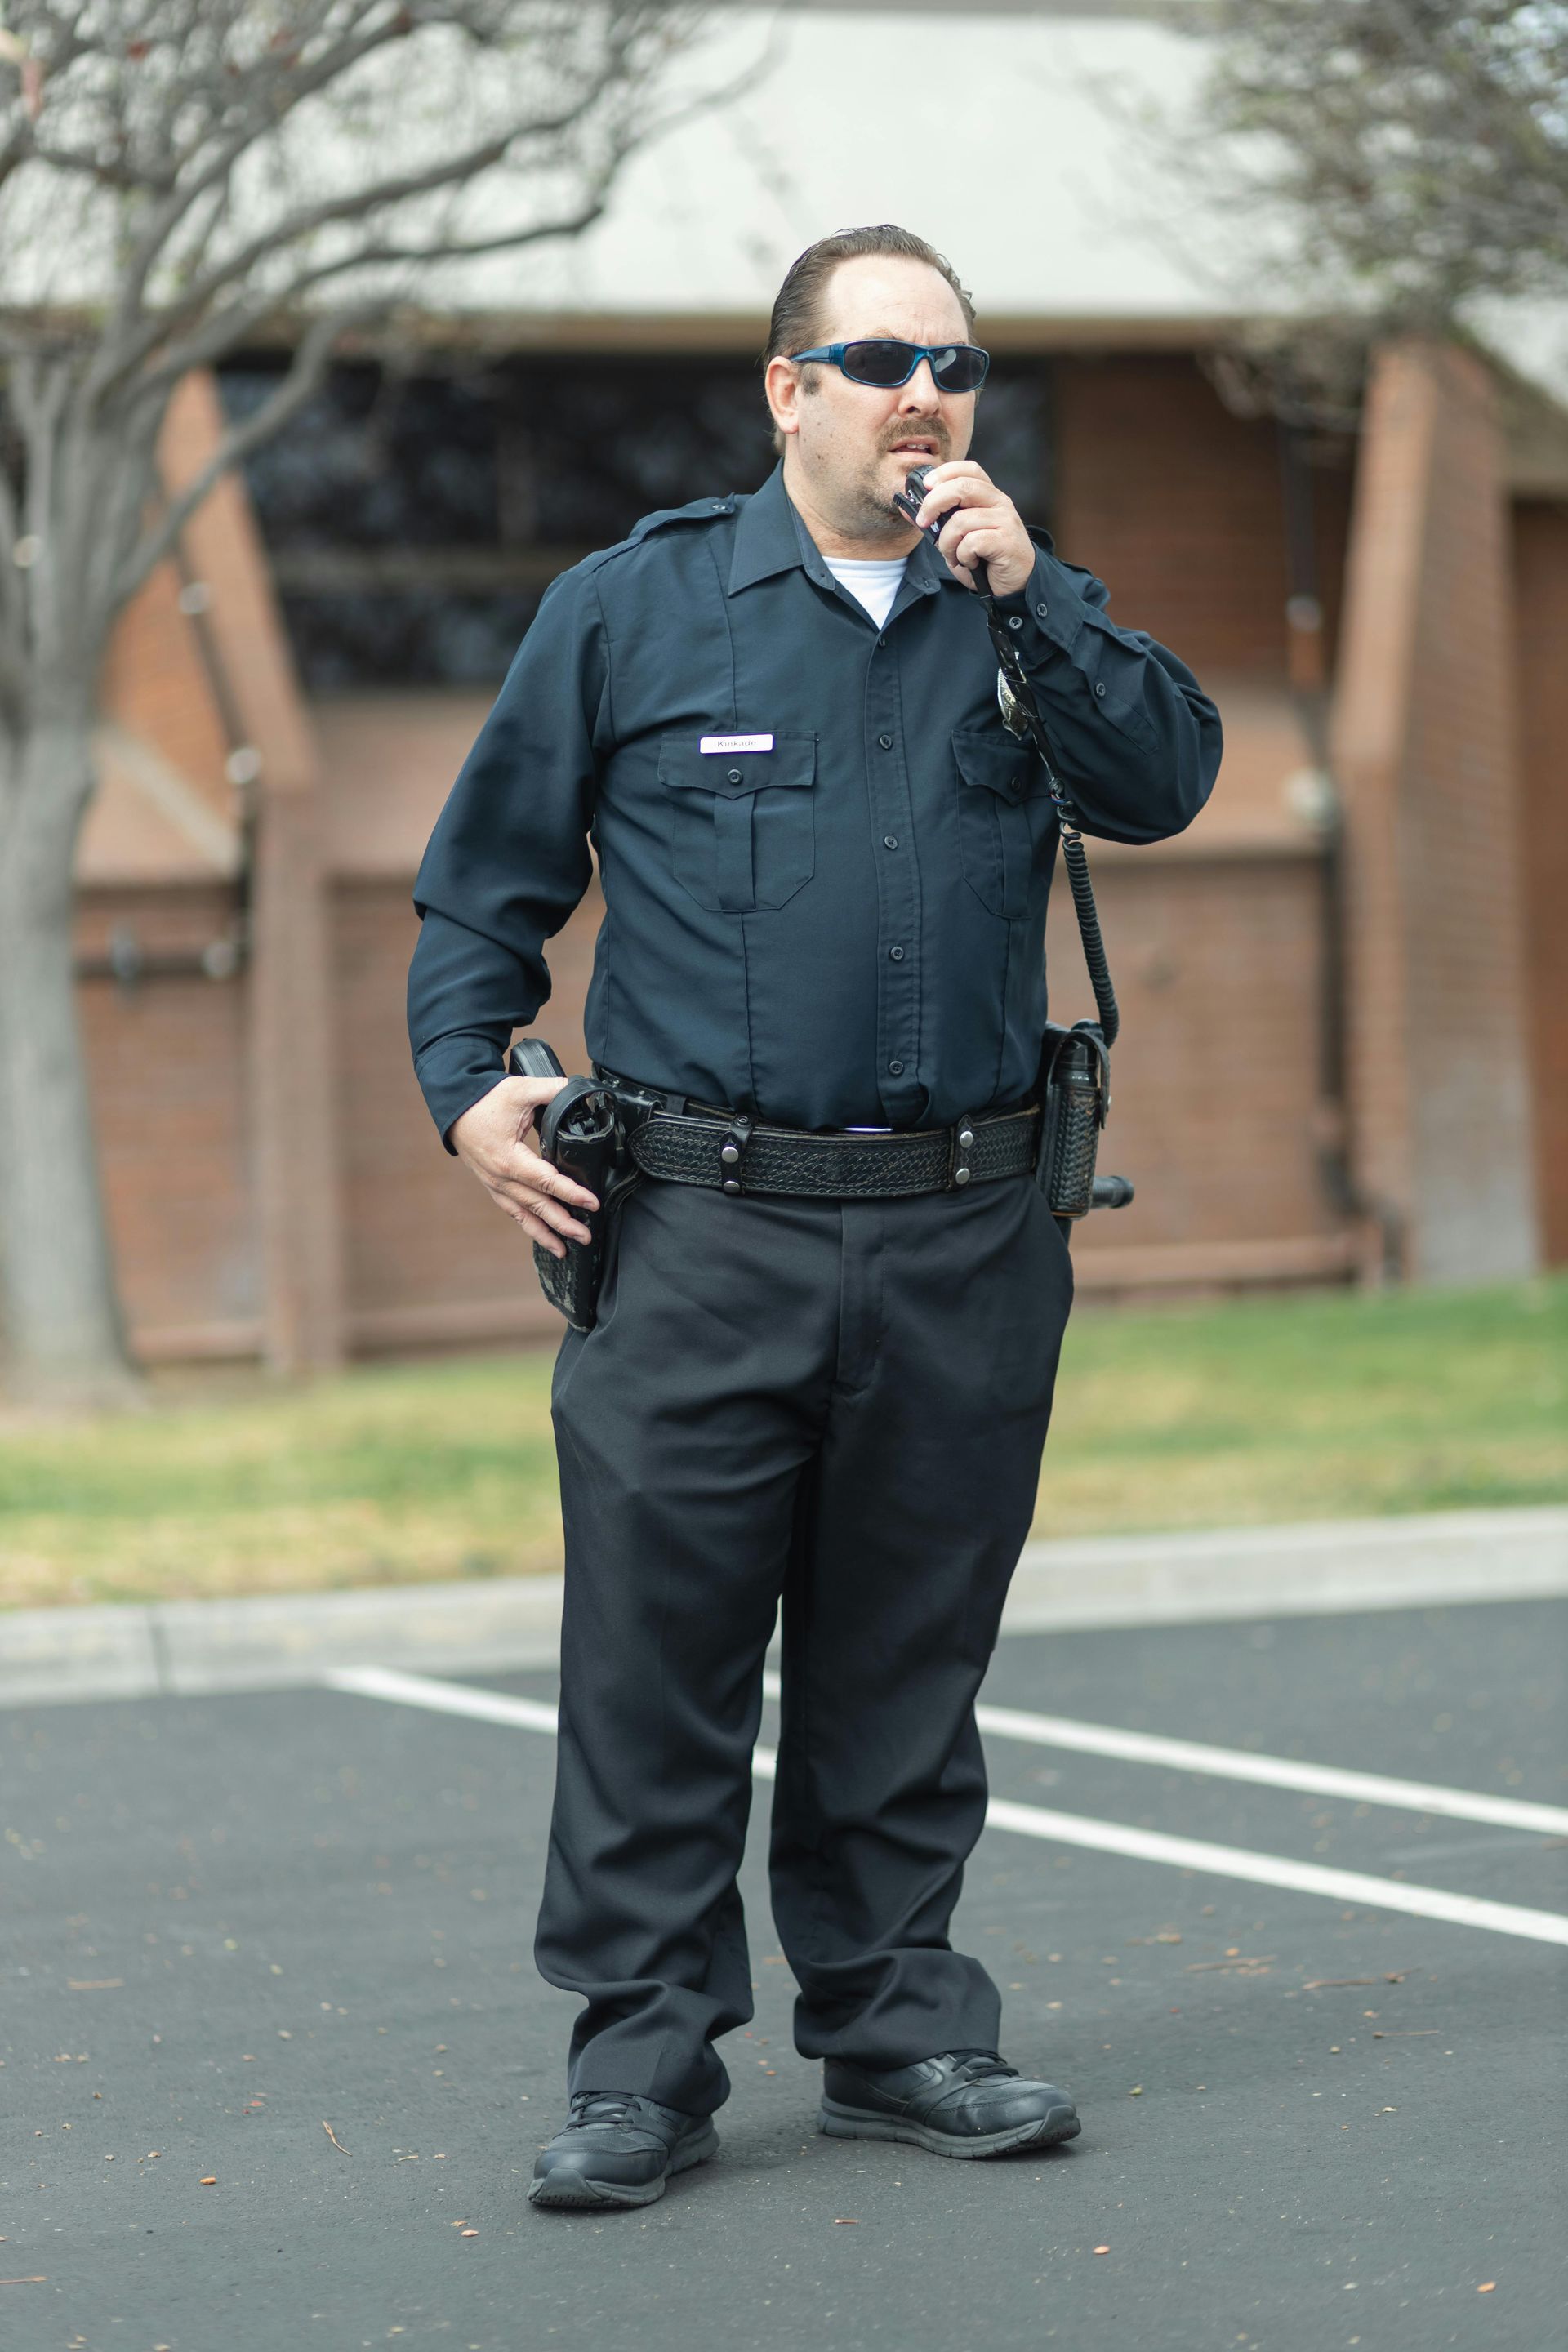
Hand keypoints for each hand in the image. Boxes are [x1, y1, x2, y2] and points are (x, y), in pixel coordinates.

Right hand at [447, 1076, 599, 1258]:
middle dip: (563, 1224)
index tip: (591, 1203)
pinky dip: (529, 1226)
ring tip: (565, 1250)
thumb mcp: (521, 1090)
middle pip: (537, 1206)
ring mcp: (495, 1185)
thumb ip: (553, 1090)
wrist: (455, 1106)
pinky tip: (544, 1237)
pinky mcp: (493, 1186)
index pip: (545, 1181)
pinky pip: (513, 1212)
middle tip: (586, 1237)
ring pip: (523, 1216)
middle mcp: (500, 1178)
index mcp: (509, 1158)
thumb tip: (582, 1092)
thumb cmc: (485, 1100)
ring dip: (545, 1234)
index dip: (570, 1193)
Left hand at [915, 460, 1035, 596]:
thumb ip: (936, 522)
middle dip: (934, 502)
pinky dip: (962, 557)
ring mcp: (1005, 521)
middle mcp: (999, 502)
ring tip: (953, 556)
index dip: (944, 472)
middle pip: (962, 486)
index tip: (925, 486)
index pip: (968, 469)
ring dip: (948, 543)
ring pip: (961, 521)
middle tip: (923, 521)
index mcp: (988, 496)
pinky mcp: (1007, 541)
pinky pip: (972, 543)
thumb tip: (906, 507)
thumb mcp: (955, 538)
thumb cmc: (985, 558)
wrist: (1014, 584)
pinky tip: (971, 563)